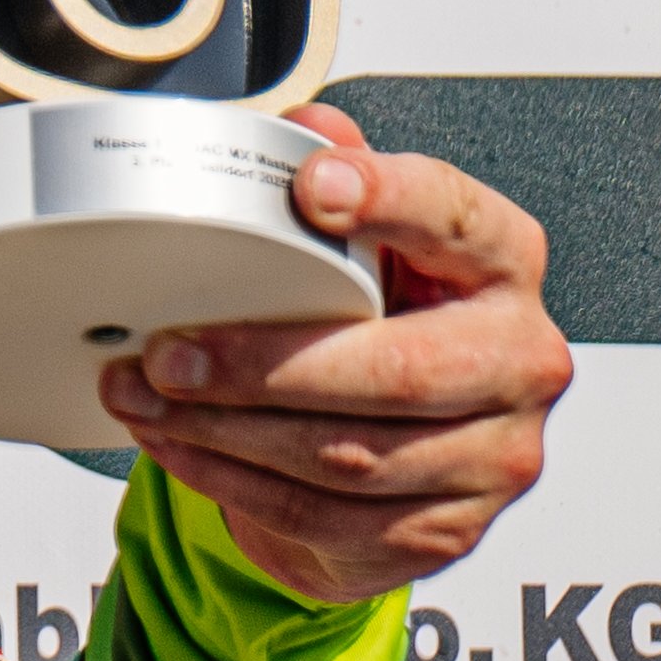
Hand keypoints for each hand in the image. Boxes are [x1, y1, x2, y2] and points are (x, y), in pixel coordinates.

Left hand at [95, 102, 569, 603]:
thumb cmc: (383, 328)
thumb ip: (338, 184)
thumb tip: (308, 128)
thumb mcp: (367, 248)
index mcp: (500, 265)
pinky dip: (232, 481)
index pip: (456, 219)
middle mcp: (518, 360)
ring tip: (142, 398)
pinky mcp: (445, 532)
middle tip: (166, 353)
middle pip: (397, 370)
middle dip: (262, 365)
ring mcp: (493, 455)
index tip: (313, 189)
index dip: (390, 199)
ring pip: (349, 455)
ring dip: (226, 430)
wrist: (401, 460)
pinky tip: (177, 446)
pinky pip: (324, 514)